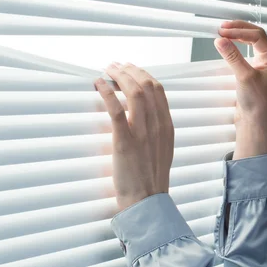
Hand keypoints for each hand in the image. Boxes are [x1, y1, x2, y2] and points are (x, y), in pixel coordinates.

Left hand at [94, 62, 174, 211]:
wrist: (146, 201)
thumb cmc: (150, 177)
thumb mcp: (162, 148)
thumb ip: (155, 128)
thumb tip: (139, 111)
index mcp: (167, 126)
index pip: (158, 90)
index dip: (143, 74)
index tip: (130, 69)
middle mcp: (158, 125)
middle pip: (147, 86)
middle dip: (130, 71)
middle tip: (115, 66)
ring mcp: (143, 133)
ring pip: (134, 93)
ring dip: (118, 77)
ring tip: (107, 71)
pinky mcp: (125, 142)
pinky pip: (117, 110)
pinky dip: (107, 92)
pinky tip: (98, 85)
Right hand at [215, 20, 266, 158]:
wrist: (255, 122)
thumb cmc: (256, 102)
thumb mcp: (243, 76)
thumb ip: (232, 56)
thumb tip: (220, 39)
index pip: (257, 36)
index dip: (239, 31)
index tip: (222, 31)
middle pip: (255, 36)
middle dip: (239, 29)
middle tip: (222, 27)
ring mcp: (262, 65)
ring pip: (251, 43)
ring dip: (238, 36)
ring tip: (223, 33)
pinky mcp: (254, 71)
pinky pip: (246, 52)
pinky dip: (236, 46)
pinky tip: (228, 45)